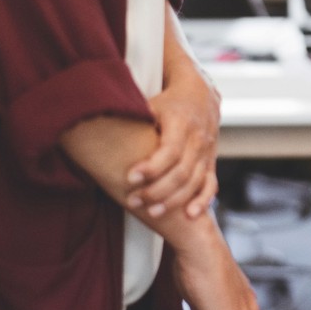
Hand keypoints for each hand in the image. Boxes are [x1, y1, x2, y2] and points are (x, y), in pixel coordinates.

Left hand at [129, 66, 219, 220]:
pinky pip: (211, 185)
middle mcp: (198, 139)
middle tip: (133, 200)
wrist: (200, 95)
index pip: (170, 150)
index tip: (130, 177)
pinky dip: (202, 201)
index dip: (151, 167)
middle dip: (157, 191)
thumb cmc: (167, 102)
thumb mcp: (152, 103)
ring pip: (194, 182)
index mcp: (182, 122)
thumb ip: (134, 117)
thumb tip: (99, 127)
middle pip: (181, 172)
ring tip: (151, 212)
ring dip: (173, 200)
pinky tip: (189, 215)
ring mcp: (207, 152)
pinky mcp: (210, 162)